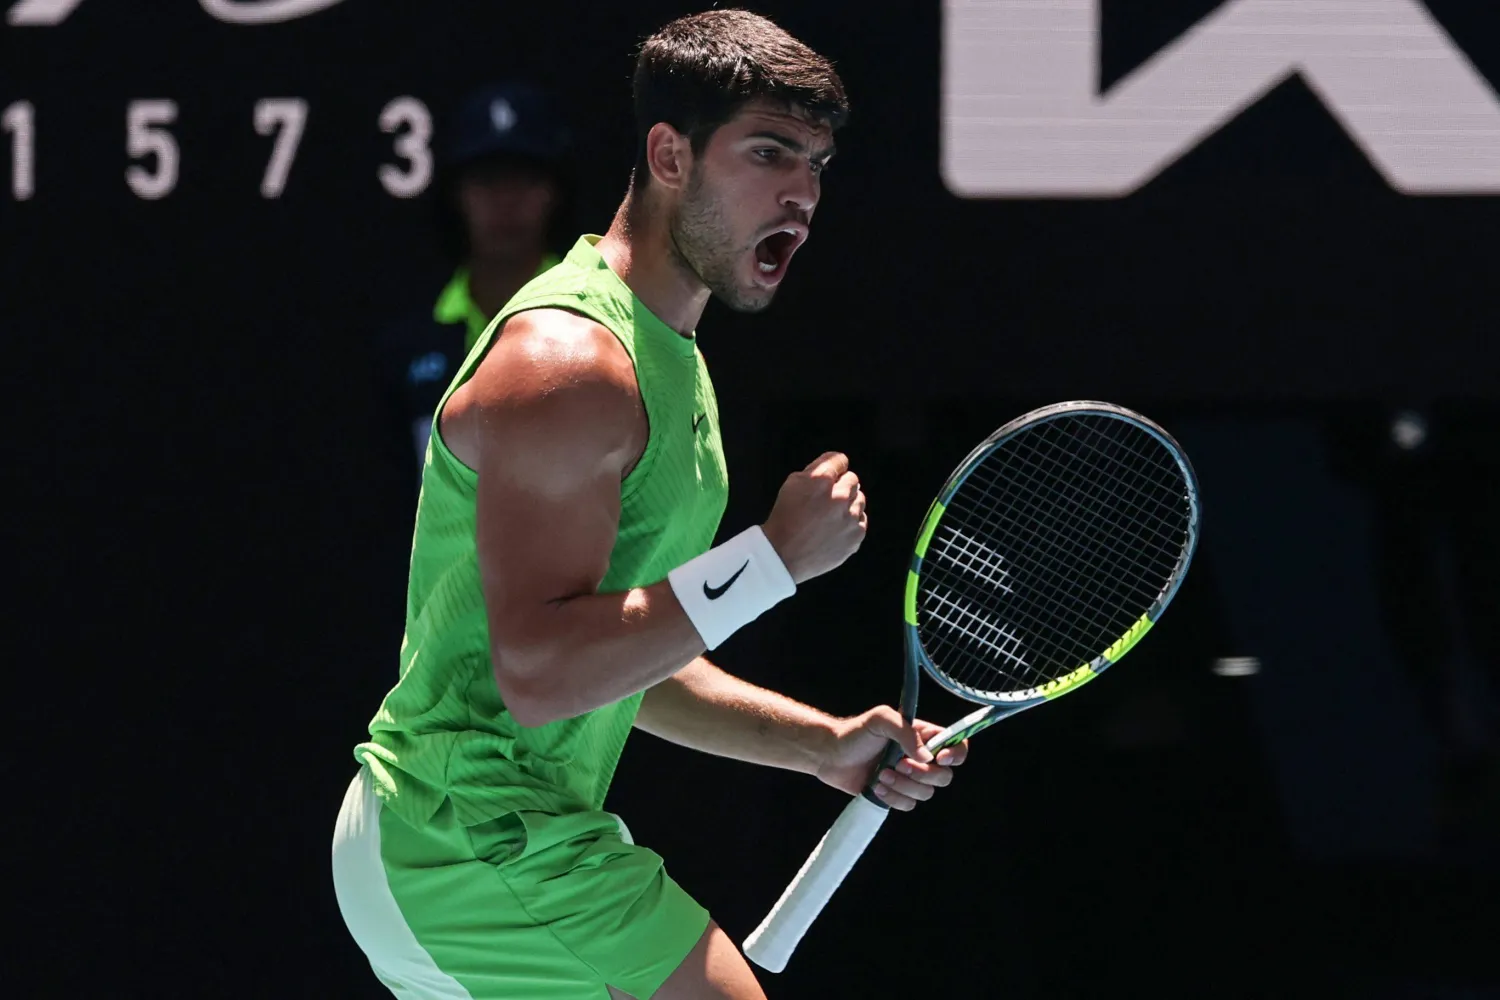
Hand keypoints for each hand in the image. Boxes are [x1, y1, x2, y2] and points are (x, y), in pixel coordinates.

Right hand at [761, 452, 866, 584]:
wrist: (783, 555)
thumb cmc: (785, 518)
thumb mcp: (791, 484)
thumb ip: (815, 469)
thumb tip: (834, 465)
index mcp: (821, 480)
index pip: (840, 460)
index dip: (835, 466)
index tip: (832, 473)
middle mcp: (840, 497)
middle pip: (853, 480)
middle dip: (841, 485)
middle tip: (827, 499)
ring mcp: (850, 518)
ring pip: (860, 500)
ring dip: (849, 504)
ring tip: (830, 516)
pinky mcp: (856, 536)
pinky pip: (861, 521)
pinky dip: (851, 523)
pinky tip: (836, 528)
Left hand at [815, 706, 969, 811]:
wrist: (830, 755)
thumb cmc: (854, 733)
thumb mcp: (881, 720)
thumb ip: (906, 732)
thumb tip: (927, 757)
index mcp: (923, 737)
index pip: (957, 744)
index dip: (957, 754)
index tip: (941, 758)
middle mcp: (920, 758)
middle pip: (945, 776)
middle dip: (923, 775)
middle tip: (899, 764)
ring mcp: (909, 778)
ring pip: (926, 794)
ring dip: (903, 786)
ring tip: (881, 774)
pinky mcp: (896, 794)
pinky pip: (908, 805)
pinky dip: (893, 797)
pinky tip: (876, 785)